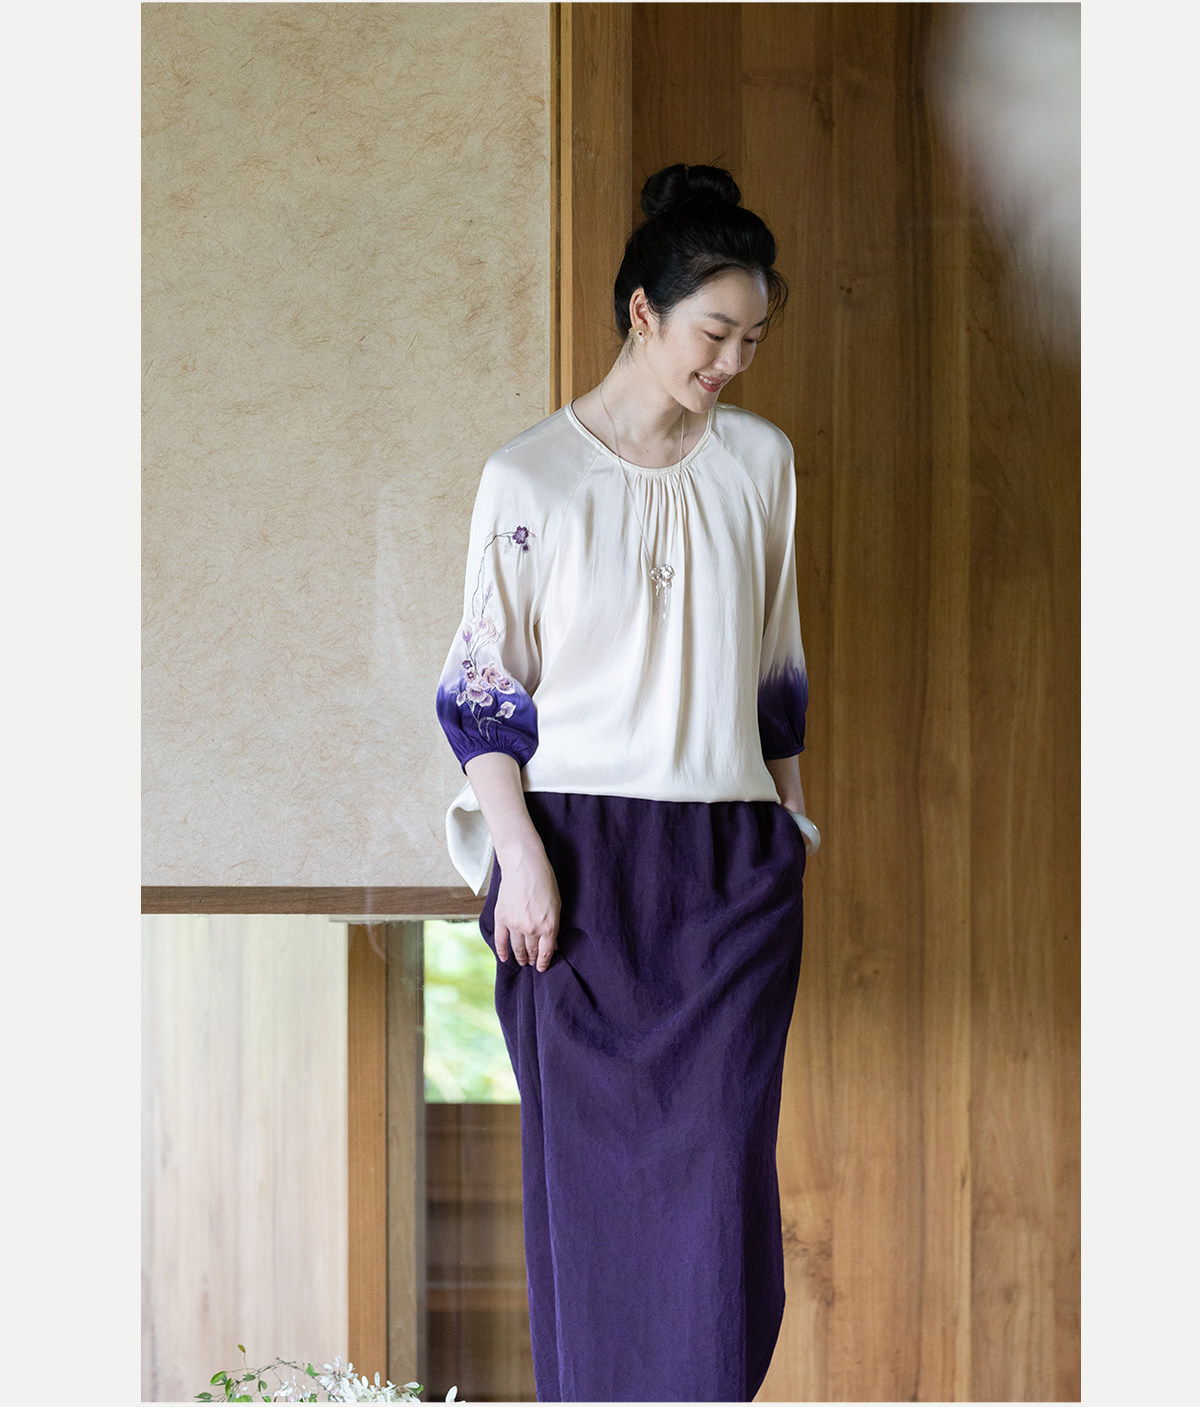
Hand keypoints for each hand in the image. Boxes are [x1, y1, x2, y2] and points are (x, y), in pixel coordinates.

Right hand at [494, 841, 560, 971]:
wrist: (524, 865)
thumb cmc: (545, 881)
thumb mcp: (557, 905)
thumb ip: (554, 926)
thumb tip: (552, 944)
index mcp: (548, 926)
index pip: (546, 952)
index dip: (544, 962)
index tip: (541, 968)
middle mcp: (532, 929)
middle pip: (531, 950)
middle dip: (532, 958)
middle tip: (531, 963)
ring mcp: (515, 925)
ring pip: (517, 948)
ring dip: (520, 957)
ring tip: (522, 961)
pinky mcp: (502, 918)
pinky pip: (500, 940)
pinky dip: (502, 951)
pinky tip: (505, 958)